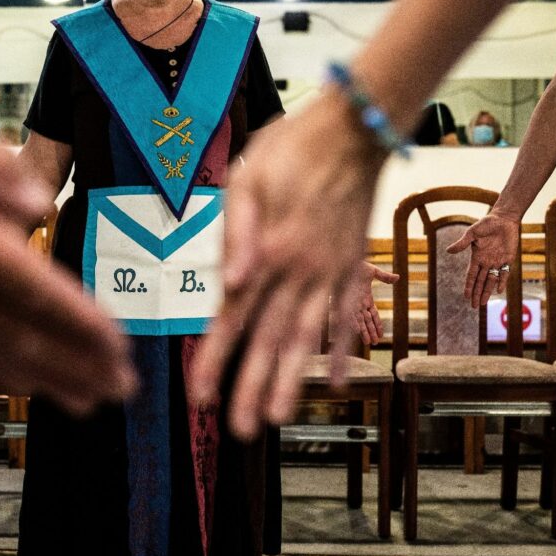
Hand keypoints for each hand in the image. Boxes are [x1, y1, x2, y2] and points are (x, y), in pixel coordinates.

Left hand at [191, 87, 388, 440]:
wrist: (354, 127)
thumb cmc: (292, 147)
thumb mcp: (248, 178)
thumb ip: (237, 234)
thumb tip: (230, 283)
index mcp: (267, 252)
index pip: (233, 317)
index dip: (215, 359)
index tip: (200, 396)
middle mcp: (299, 270)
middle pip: (269, 339)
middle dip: (252, 387)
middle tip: (240, 429)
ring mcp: (330, 271)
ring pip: (307, 337)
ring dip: (292, 380)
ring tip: (279, 417)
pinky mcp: (353, 264)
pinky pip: (348, 314)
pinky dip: (343, 348)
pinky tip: (337, 379)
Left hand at [350, 262, 399, 345]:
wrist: (342, 262)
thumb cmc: (356, 266)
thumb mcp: (373, 271)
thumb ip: (384, 276)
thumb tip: (398, 277)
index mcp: (365, 298)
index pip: (373, 315)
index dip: (377, 325)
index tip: (381, 335)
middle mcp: (358, 303)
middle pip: (367, 321)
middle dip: (371, 332)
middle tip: (375, 343)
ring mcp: (351, 303)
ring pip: (359, 321)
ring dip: (364, 332)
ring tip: (368, 343)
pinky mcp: (343, 301)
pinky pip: (349, 315)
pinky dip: (353, 323)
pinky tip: (356, 331)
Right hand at [446, 212, 519, 308]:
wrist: (504, 219)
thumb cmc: (486, 224)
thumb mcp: (472, 233)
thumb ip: (462, 243)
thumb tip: (448, 251)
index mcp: (477, 257)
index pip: (471, 275)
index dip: (468, 286)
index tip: (465, 296)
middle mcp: (486, 262)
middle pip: (480, 282)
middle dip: (476, 293)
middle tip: (474, 306)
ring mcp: (497, 261)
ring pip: (491, 280)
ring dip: (486, 292)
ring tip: (482, 303)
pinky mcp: (508, 259)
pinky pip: (505, 273)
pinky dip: (502, 281)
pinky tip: (499, 290)